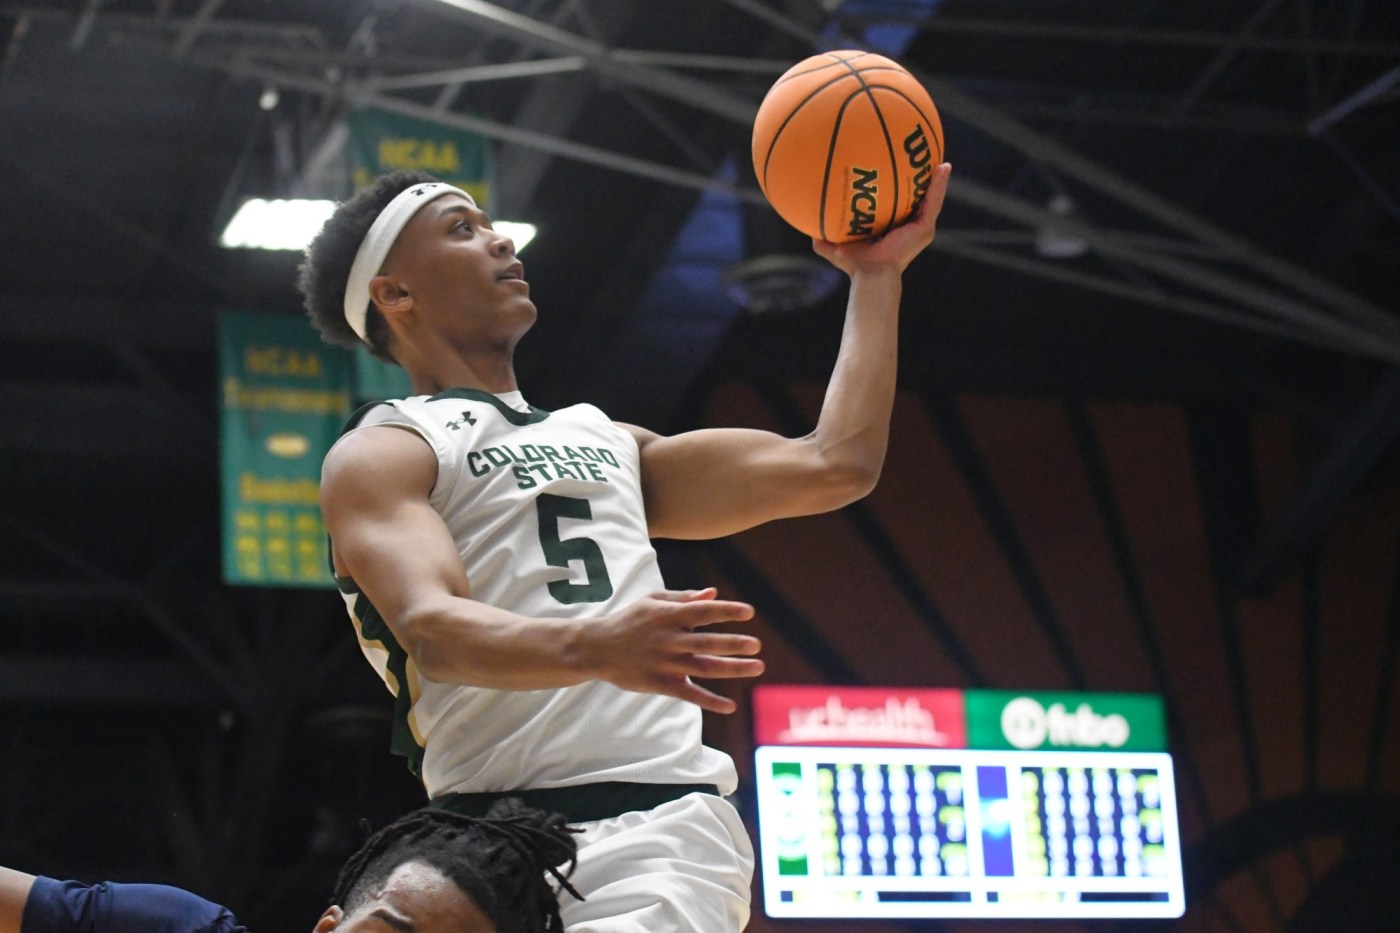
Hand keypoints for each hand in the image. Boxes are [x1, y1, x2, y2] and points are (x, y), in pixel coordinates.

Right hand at [584, 588, 762, 713]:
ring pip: (704, 667)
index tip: (749, 612)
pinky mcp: (660, 684)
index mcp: (668, 616)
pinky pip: (689, 694)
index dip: (726, 611)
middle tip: (756, 645)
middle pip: (707, 642)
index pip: (703, 612)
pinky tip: (730, 706)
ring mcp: (665, 664)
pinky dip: (710, 701)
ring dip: (732, 668)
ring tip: (757, 667)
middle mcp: (669, 640)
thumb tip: (713, 593)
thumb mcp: (652, 601)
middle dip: (734, 644)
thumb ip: (683, 598)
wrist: (597, 648)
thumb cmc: (629, 620)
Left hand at [813, 162, 950, 275]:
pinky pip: (934, 202)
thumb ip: (822, 237)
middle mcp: (908, 229)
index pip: (898, 207)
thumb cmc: (855, 264)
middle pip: (917, 201)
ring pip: (931, 199)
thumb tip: (806, 227)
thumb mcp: (835, 247)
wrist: (871, 273)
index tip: (898, 172)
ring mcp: (919, 229)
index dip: (900, 191)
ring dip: (936, 180)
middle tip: (922, 161)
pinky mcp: (925, 228)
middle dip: (921, 182)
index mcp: (891, 230)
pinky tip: (943, 167)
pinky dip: (939, 185)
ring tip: (940, 161)